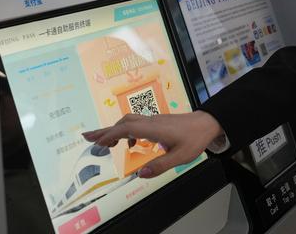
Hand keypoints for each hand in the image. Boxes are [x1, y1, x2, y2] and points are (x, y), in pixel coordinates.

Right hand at [82, 110, 223, 178]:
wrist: (207, 123)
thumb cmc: (194, 138)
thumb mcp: (179, 157)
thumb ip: (159, 166)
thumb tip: (139, 174)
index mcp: (154, 129)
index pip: (126, 130)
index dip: (109, 135)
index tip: (95, 141)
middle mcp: (151, 122)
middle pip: (123, 123)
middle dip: (105, 130)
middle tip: (88, 137)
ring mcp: (153, 120)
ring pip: (129, 121)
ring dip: (115, 130)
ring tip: (105, 142)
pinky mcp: (157, 122)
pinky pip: (137, 124)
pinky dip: (127, 131)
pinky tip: (130, 144)